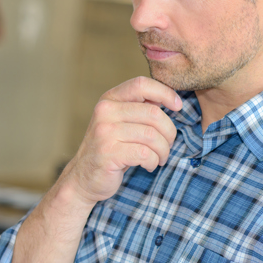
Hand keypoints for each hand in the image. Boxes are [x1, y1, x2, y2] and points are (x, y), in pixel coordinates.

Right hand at [62, 76, 181, 205]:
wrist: (84, 177)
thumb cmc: (110, 149)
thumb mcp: (120, 122)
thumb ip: (139, 109)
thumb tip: (171, 100)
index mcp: (109, 99)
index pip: (141, 84)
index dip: (165, 93)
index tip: (178, 106)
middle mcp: (105, 112)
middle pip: (154, 113)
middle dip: (169, 132)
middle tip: (167, 145)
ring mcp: (105, 132)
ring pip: (152, 136)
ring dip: (163, 151)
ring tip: (159, 158)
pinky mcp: (109, 153)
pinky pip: (145, 154)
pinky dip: (153, 162)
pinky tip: (148, 165)